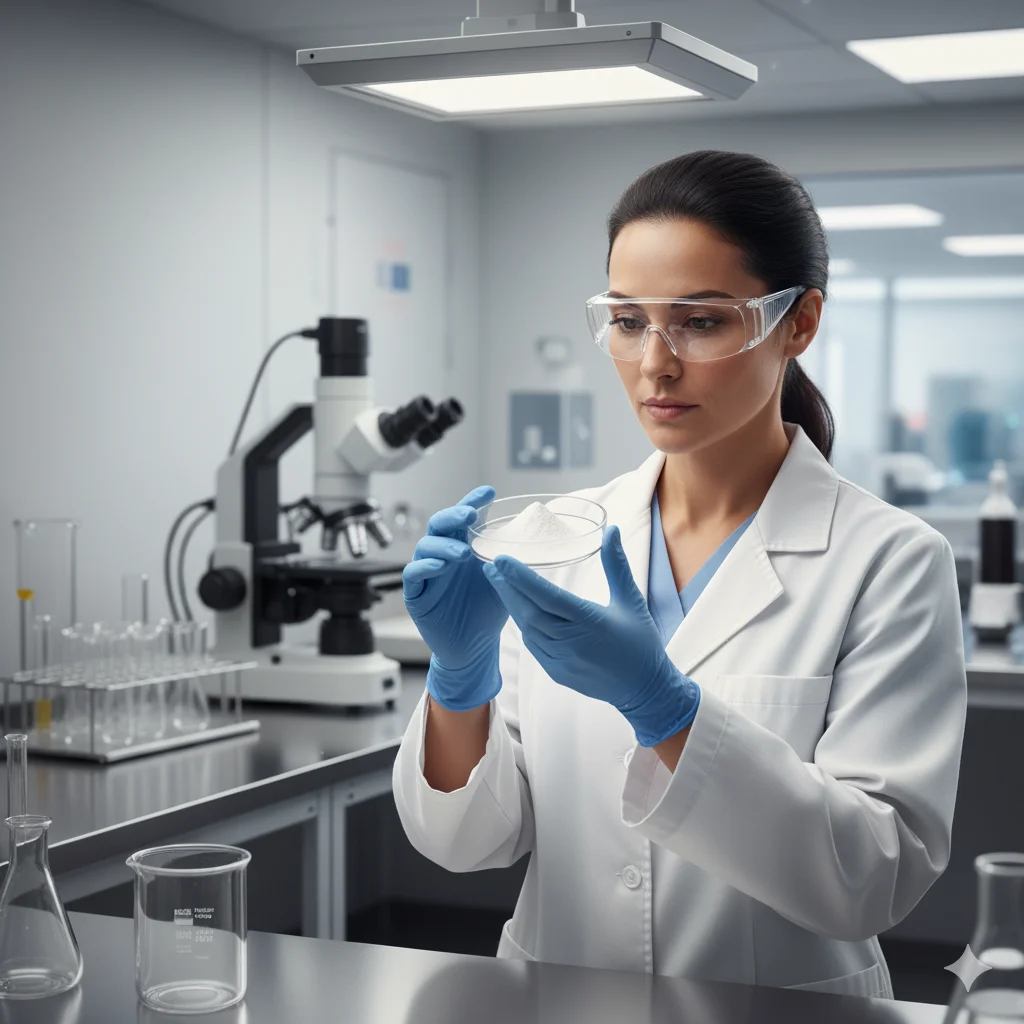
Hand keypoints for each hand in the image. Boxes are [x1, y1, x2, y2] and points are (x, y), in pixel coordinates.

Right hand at [403, 486, 508, 710]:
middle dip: (454, 516)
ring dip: (442, 545)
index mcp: (463, 545)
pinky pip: (412, 575)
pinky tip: (439, 566)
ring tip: (462, 552)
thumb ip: (508, 559)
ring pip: (425, 547)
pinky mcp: (416, 595)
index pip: (465, 518)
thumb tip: (527, 536)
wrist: (474, 646)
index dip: (473, 502)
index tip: (489, 492)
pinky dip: (424, 567)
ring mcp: (428, 574)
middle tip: (469, 516)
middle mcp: (443, 555)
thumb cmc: (487, 609)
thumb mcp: (503, 579)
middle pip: (440, 525)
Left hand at [482, 525, 698, 746]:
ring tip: (499, 584)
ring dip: (512, 606)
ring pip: (527, 630)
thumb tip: (611, 530)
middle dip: (507, 589)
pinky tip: (517, 609)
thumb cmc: (640, 643)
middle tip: (490, 567)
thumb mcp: (630, 600)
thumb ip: (616, 565)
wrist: (645, 691)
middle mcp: (570, 643)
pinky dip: (523, 625)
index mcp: (589, 622)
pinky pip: (532, 645)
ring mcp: (560, 661)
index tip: (501, 560)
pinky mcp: (556, 673)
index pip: (547, 597)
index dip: (521, 578)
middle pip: (529, 613)